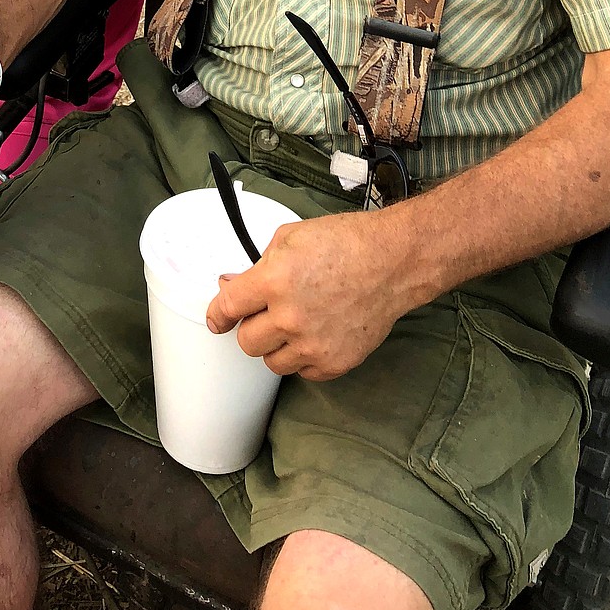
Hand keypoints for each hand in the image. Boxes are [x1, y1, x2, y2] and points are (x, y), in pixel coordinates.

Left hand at [204, 212, 407, 380]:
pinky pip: (302, 372)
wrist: (392, 262)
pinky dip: (303, 357)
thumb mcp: (290, 237)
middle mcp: (290, 317)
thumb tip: (232, 285)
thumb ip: (257, 265)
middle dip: (251, 326)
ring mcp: (313, 345)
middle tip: (267, 312)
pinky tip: (315, 334)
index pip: (227, 308)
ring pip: (271, 362)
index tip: (217, 320)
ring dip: (276, 345)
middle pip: (246, 342)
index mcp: (274, 281)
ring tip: (295, 324)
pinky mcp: (335, 363)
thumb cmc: (345, 242)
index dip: (217, 315)